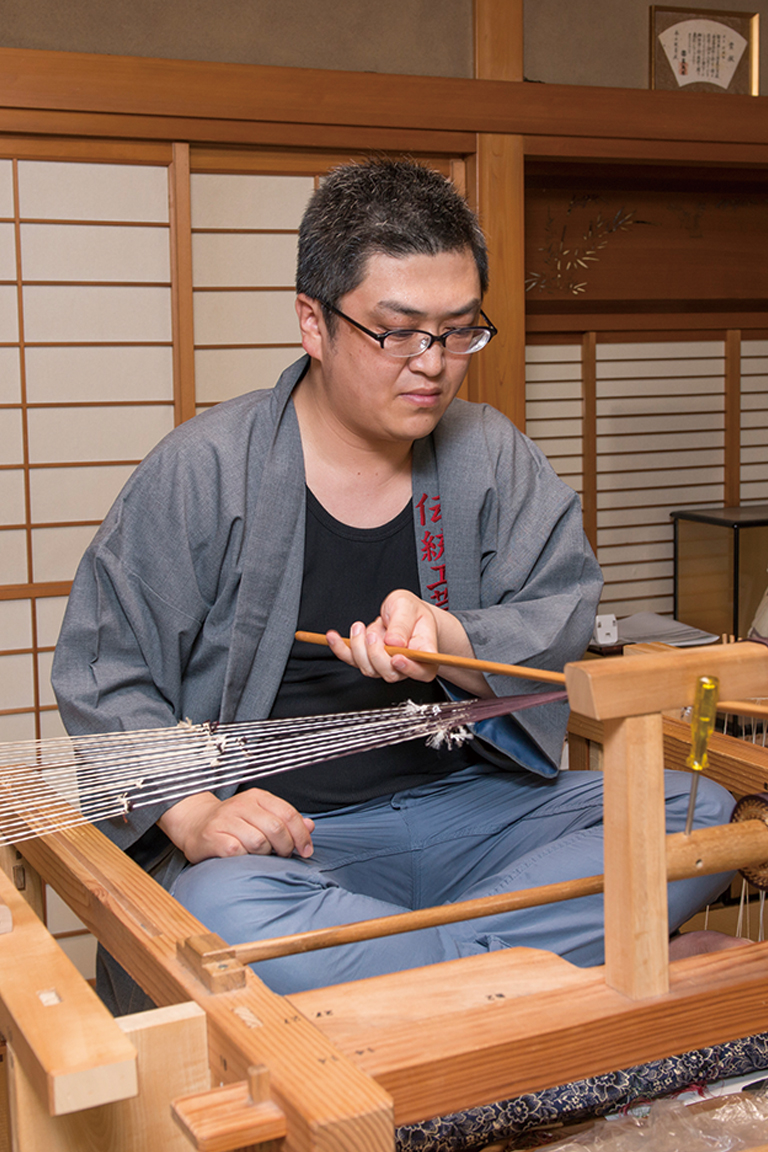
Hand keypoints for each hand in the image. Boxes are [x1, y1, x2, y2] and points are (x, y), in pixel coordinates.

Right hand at [157, 788, 314, 863]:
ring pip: (258, 842)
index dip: (301, 835)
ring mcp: (225, 820)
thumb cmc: (234, 823)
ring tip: (260, 856)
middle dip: (285, 847)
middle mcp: (241, 805)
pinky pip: (238, 852)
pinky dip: (245, 859)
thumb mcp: (261, 815)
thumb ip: (286, 821)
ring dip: (264, 854)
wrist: (195, 824)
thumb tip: (311, 826)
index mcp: (257, 797)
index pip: (288, 813)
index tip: (306, 851)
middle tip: (282, 855)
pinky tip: (243, 858)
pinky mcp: (212, 838)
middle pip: (275, 828)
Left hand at [326, 589, 491, 695]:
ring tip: (360, 626)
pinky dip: (339, 648)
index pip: (422, 671)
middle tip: (372, 634)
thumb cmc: (411, 611)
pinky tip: (332, 637)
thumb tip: (395, 642)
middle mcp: (406, 664)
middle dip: (376, 654)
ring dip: (359, 647)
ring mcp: (385, 666)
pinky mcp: (368, 661)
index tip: (396, 657)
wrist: (403, 613)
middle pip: (391, 673)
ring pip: (369, 669)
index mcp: (425, 653)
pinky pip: (352, 661)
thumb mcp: (408, 607)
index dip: (409, 668)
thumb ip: (403, 624)